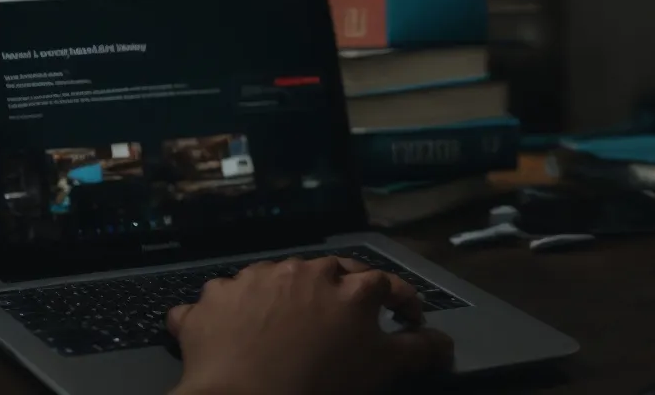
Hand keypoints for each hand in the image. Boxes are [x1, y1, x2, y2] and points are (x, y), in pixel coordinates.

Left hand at [165, 256, 454, 394]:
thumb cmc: (319, 386)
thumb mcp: (380, 370)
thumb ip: (416, 350)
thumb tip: (443, 344)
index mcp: (348, 287)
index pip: (385, 284)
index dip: (401, 301)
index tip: (407, 318)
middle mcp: (301, 271)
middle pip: (329, 272)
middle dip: (341, 290)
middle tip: (344, 315)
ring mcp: (251, 279)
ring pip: (275, 278)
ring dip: (283, 294)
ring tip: (284, 324)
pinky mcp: (212, 298)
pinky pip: (224, 299)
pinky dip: (231, 313)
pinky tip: (232, 334)